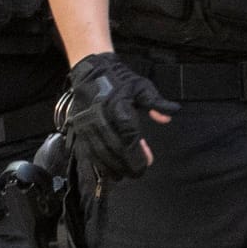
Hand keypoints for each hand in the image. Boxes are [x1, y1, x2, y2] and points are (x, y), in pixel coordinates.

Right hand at [63, 52, 178, 180]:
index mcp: (116, 106)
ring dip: (110, 167)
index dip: (138, 152)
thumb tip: (168, 117)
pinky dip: (91, 167)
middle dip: (126, 164)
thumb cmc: (118, 80)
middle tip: (137, 173)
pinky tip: (100, 176)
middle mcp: (99, 118)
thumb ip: (156, 102)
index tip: (148, 163)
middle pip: (113, 148)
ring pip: (98, 153)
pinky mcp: (78, 130)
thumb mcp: (141, 86)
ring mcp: (86, 125)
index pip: (128, 134)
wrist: (89, 70)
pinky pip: (84, 152)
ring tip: (122, 176)